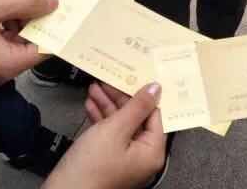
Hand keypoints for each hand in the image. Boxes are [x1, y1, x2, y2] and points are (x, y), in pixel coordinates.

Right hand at [0, 0, 55, 84]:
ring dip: (23, 16)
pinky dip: (8, 20)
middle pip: (35, 42)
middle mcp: (4, 69)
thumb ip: (26, 6)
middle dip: (40, 18)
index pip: (47, 49)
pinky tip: (5, 2)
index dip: (58, 28)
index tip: (70, 9)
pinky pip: (6, 36)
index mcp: (8, 64)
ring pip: (21, 36)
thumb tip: (55, 3)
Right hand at [44, 83, 165, 188]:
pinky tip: (91, 105)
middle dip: (120, 98)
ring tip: (95, 88)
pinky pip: (108, 133)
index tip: (134, 77)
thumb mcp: (116, 129)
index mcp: (152, 151)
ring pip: (120, 124)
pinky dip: (100, 119)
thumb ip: (137, 107)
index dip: (143, 94)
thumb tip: (155, 89)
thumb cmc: (90, 168)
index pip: (155, 114)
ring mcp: (124, 158)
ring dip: (107, 105)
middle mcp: (141, 156)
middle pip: (136, 118)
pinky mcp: (107, 159)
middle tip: (110, 81)